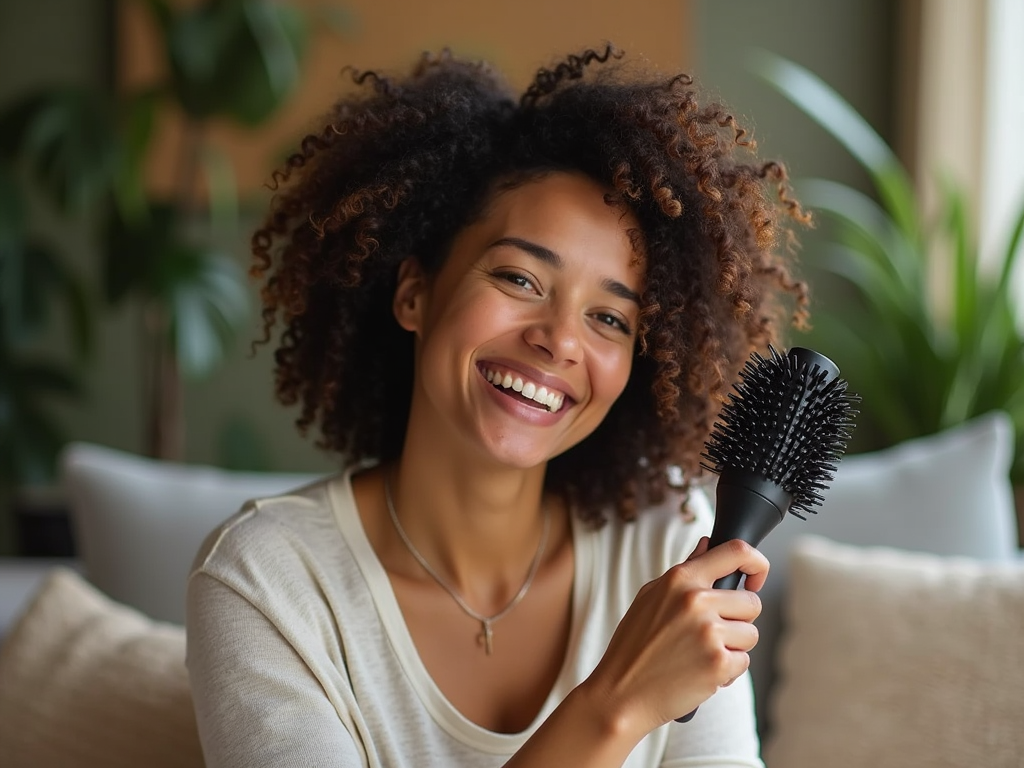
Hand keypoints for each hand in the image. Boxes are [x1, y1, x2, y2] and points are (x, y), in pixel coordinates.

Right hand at [583, 538, 767, 735]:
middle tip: (710, 633)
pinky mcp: (718, 663)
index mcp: (680, 579)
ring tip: (700, 654)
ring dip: (733, 647)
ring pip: (750, 634)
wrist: (620, 693)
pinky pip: (743, 662)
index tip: (754, 579)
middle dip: (738, 620)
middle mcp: (696, 601)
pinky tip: (700, 671)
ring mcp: (708, 632)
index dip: (756, 563)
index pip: (736, 552)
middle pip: (751, 603)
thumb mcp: (651, 596)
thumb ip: (685, 570)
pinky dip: (727, 670)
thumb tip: (708, 546)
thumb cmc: (633, 646)